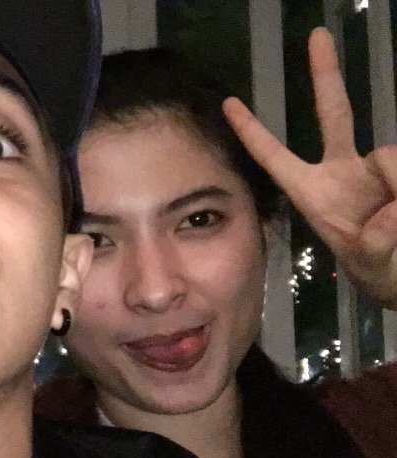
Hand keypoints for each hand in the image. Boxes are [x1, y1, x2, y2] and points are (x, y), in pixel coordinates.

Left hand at [223, 27, 396, 308]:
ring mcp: (374, 165)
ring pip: (388, 155)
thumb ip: (377, 239)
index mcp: (313, 194)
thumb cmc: (379, 270)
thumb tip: (391, 209)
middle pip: (334, 112)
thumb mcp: (373, 262)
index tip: (229, 105)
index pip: (276, 158)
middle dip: (326, 73)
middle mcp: (342, 170)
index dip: (254, 133)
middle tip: (316, 34)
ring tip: (396, 220)